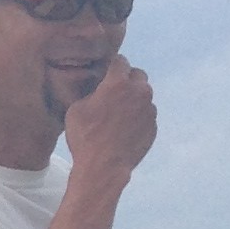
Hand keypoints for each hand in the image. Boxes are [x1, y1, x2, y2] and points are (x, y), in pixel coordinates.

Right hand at [61, 57, 156, 185]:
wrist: (104, 167)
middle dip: (127, 80)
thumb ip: (92, 93)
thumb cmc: (85, 137)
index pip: (120, 61)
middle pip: (138, 75)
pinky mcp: (153, 126)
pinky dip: (138, 118)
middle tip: (114, 93)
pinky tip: (124, 130)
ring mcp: (149, 109)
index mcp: (118, 82)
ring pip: (144, 96)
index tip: (106, 74)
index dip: (112, 67)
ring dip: (134, 99)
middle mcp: (139, 91)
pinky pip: (146, 115)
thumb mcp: (76, 109)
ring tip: (118, 115)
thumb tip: (99, 90)